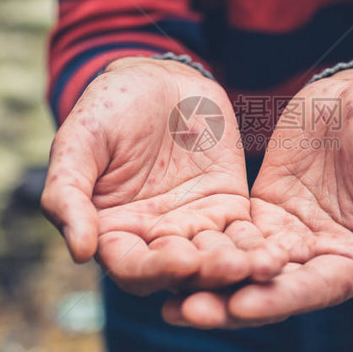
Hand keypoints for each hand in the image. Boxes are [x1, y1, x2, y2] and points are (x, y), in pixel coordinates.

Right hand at [41, 57, 285, 295]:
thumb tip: (79, 252)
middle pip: (182, 272)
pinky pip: (246, 235)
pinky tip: (284, 251)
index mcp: (112, 234)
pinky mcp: (228, 209)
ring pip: (218, 259)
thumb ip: (68, 194)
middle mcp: (154, 241)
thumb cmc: (107, 108)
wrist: (156, 78)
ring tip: (267, 266)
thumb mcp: (79, 143)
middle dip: (209, 273)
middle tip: (234, 268)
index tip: (182, 261)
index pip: (132, 267)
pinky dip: (263, 246)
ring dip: (242, 267)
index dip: (155, 269)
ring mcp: (193, 227)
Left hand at [163, 68, 352, 326]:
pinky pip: (230, 230)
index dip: (277, 300)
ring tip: (166, 294)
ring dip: (207, 280)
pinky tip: (167, 251)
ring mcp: (286, 234)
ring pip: (243, 264)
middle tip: (186, 313)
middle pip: (268, 287)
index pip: (313, 290)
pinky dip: (203, 243)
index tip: (238, 308)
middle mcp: (316, 257)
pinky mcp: (262, 209)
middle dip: (228, 302)